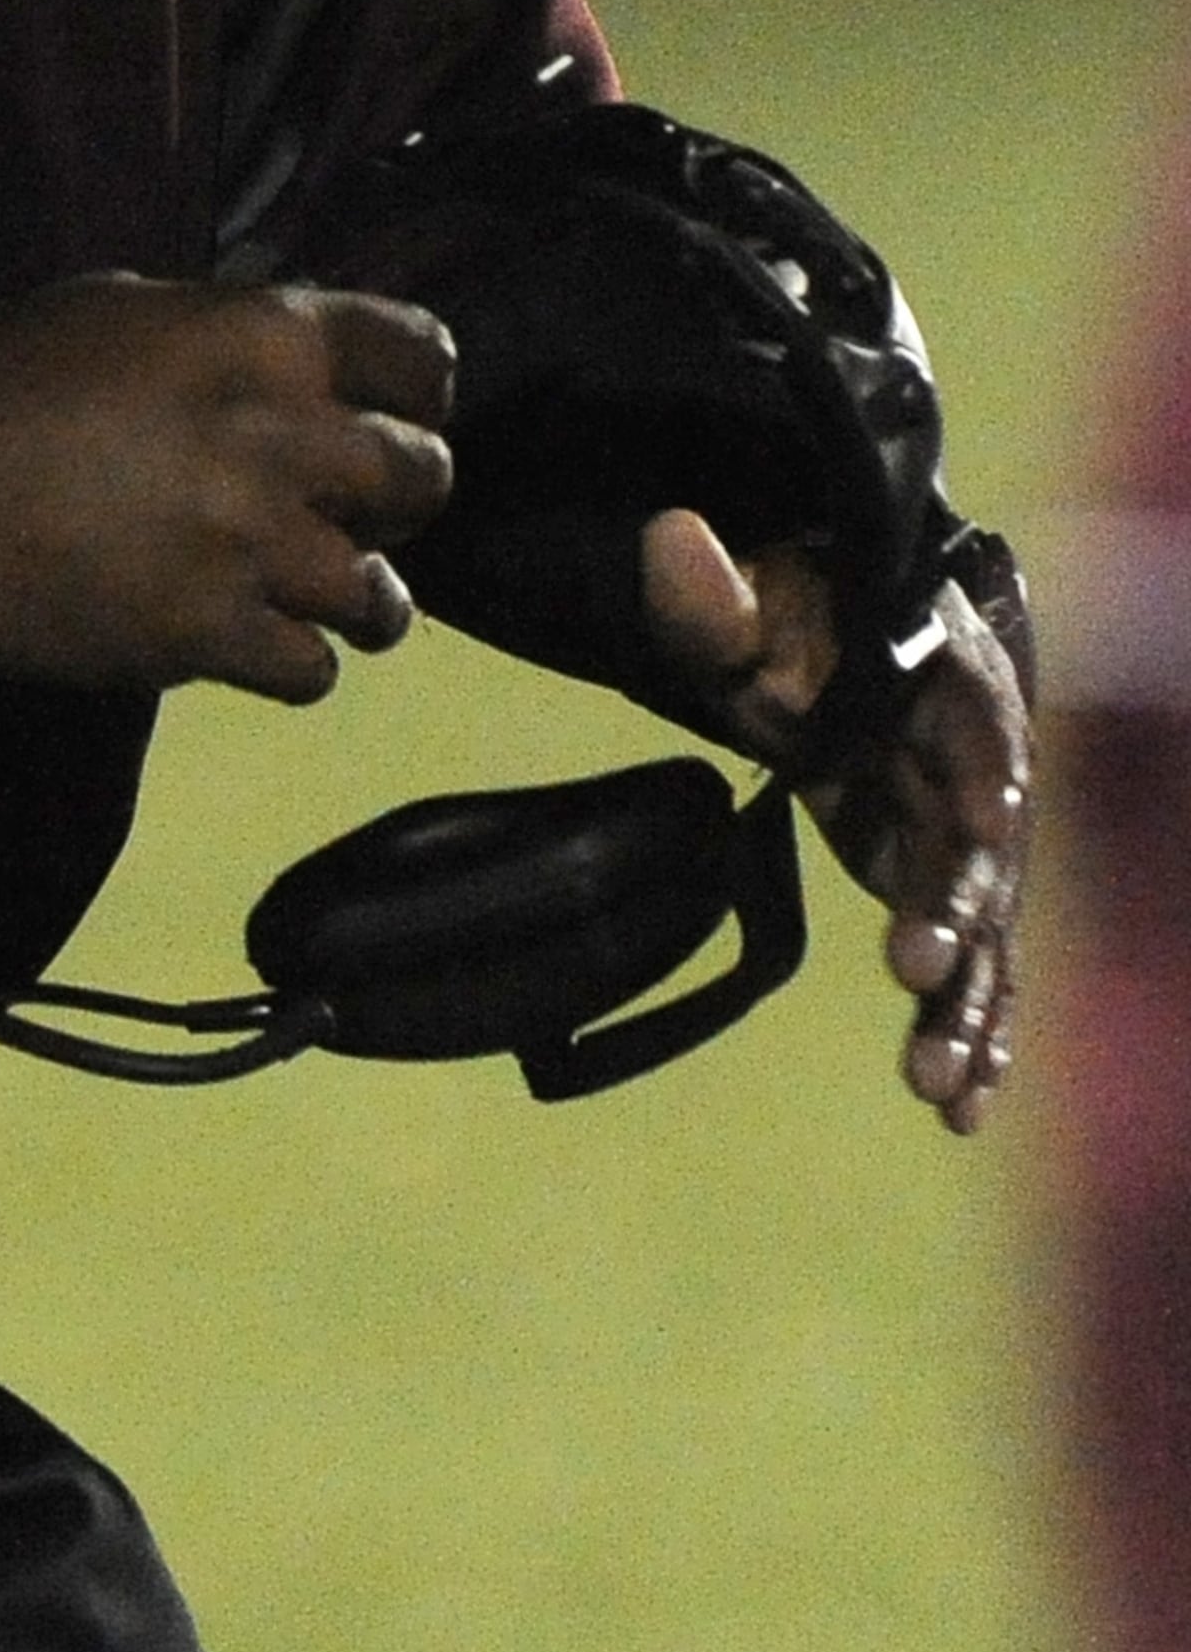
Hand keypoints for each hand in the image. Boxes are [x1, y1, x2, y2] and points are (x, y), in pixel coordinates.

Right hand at [0, 275, 455, 700]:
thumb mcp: (120, 307)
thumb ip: (223, 335)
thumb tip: (284, 367)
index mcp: (262, 335)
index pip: (420, 354)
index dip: (418, 389)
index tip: (395, 411)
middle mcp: (283, 436)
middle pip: (421, 477)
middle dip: (396, 495)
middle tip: (349, 509)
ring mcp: (252, 544)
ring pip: (382, 594)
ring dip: (353, 595)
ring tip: (309, 592)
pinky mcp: (210, 635)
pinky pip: (311, 671)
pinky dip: (289, 661)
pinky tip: (245, 637)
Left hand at [639, 513, 1028, 1133]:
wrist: (840, 625)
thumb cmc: (803, 606)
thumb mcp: (754, 595)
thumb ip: (716, 591)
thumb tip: (670, 540)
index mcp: (948, 687)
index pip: (977, 736)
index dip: (979, 785)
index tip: (980, 829)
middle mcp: (976, 772)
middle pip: (979, 853)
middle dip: (955, 918)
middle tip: (915, 972)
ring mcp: (962, 839)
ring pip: (982, 932)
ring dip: (965, 1009)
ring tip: (937, 1087)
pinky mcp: (942, 885)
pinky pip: (969, 968)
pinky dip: (970, 1032)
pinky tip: (961, 1110)